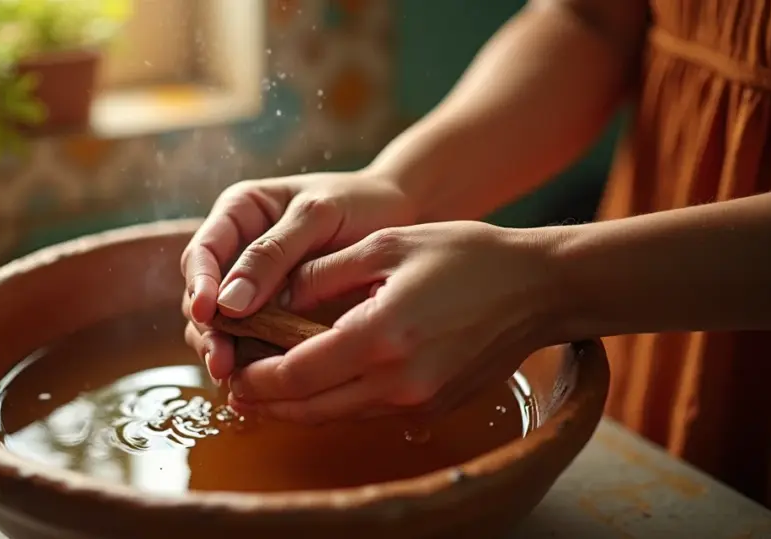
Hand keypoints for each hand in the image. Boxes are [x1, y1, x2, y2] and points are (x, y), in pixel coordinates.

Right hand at [180, 171, 418, 381]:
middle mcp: (236, 252)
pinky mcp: (273, 316)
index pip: (201, 252)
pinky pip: (251, 341)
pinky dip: (250, 362)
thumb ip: (273, 254)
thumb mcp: (316, 217)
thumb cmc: (358, 202)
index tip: (207, 313)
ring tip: (233, 377)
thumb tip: (227, 304)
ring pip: (220, 326)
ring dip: (222, 351)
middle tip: (221, 361)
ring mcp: (252, 287)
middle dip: (208, 331)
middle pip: (203, 296)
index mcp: (237, 214)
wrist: (399, 214)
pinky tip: (258, 382)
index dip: (199, 284)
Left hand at [226, 221, 560, 422]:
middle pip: (310, 407)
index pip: (297, 374)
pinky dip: (334, 402)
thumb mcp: (387, 245)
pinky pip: (367, 411)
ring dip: (296, 406)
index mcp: (381, 336)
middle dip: (266, 400)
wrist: (538, 289)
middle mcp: (398, 382)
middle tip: (235, 386)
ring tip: (264, 388)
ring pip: (336, 415)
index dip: (257, 377)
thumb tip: (276, 296)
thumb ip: (323, 274)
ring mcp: (418, 402)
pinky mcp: (433, 408)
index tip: (232, 368)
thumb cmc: (465, 256)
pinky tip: (317, 381)